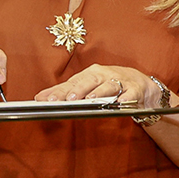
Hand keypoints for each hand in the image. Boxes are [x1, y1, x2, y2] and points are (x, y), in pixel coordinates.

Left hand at [35, 63, 150, 102]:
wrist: (138, 82)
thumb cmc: (107, 83)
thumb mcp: (86, 86)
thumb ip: (65, 92)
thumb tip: (40, 97)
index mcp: (89, 75)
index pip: (71, 83)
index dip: (58, 91)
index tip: (44, 99)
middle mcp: (103, 75)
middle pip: (88, 81)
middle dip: (78, 90)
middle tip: (68, 98)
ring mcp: (119, 81)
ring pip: (109, 85)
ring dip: (100, 92)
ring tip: (91, 99)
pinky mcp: (134, 89)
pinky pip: (131, 93)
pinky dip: (126, 98)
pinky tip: (121, 103)